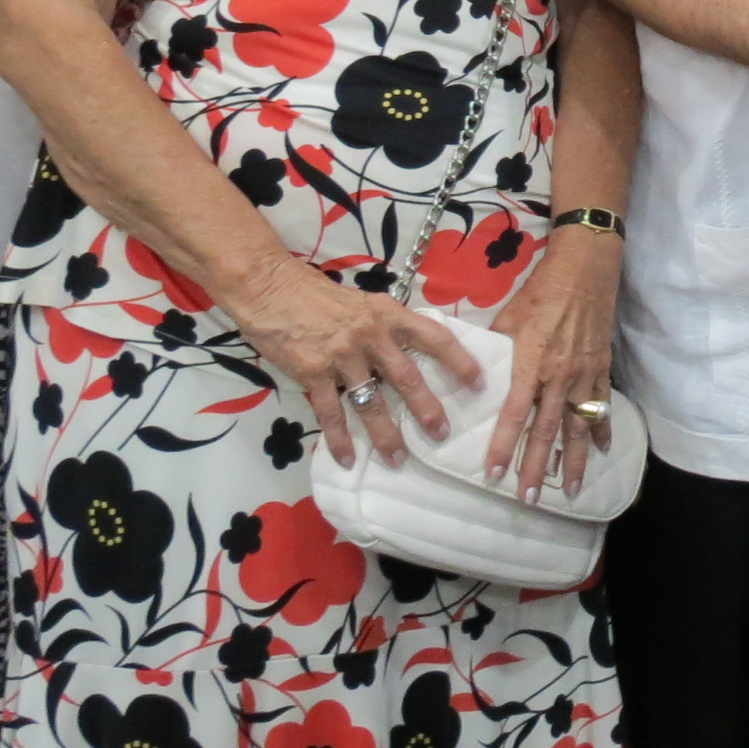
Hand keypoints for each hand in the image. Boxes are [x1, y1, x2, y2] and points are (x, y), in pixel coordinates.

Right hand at [223, 254, 483, 468]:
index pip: (434, 337)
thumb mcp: (363, 303)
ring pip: (372, 402)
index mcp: (388, 314)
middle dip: (427, 409)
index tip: (478, 382)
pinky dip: (340, 439)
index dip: (459, 360)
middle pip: (408, 378)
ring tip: (399, 459)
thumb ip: (386, 327)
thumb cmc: (317, 295)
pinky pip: (332, 413)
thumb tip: (412, 351)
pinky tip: (347, 458)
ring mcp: (342, 356)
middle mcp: (371, 335)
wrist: (270, 288)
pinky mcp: (313, 373)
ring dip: (387, 435)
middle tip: (442, 434)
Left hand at [484, 225, 620, 501]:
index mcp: (531, 363)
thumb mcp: (507, 317)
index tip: (495, 474)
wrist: (585, 270)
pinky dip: (602, 429)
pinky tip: (601, 451)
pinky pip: (602, 406)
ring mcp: (584, 374)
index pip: (514, 414)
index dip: (504, 445)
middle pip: (546, 429)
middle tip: (527, 498)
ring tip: (568, 489)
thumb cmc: (541, 290)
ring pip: (577, 426)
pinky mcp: (602, 368)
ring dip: (572, 461)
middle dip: (535, 466)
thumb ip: (494, 350)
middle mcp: (559, 375)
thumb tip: (474, 374)